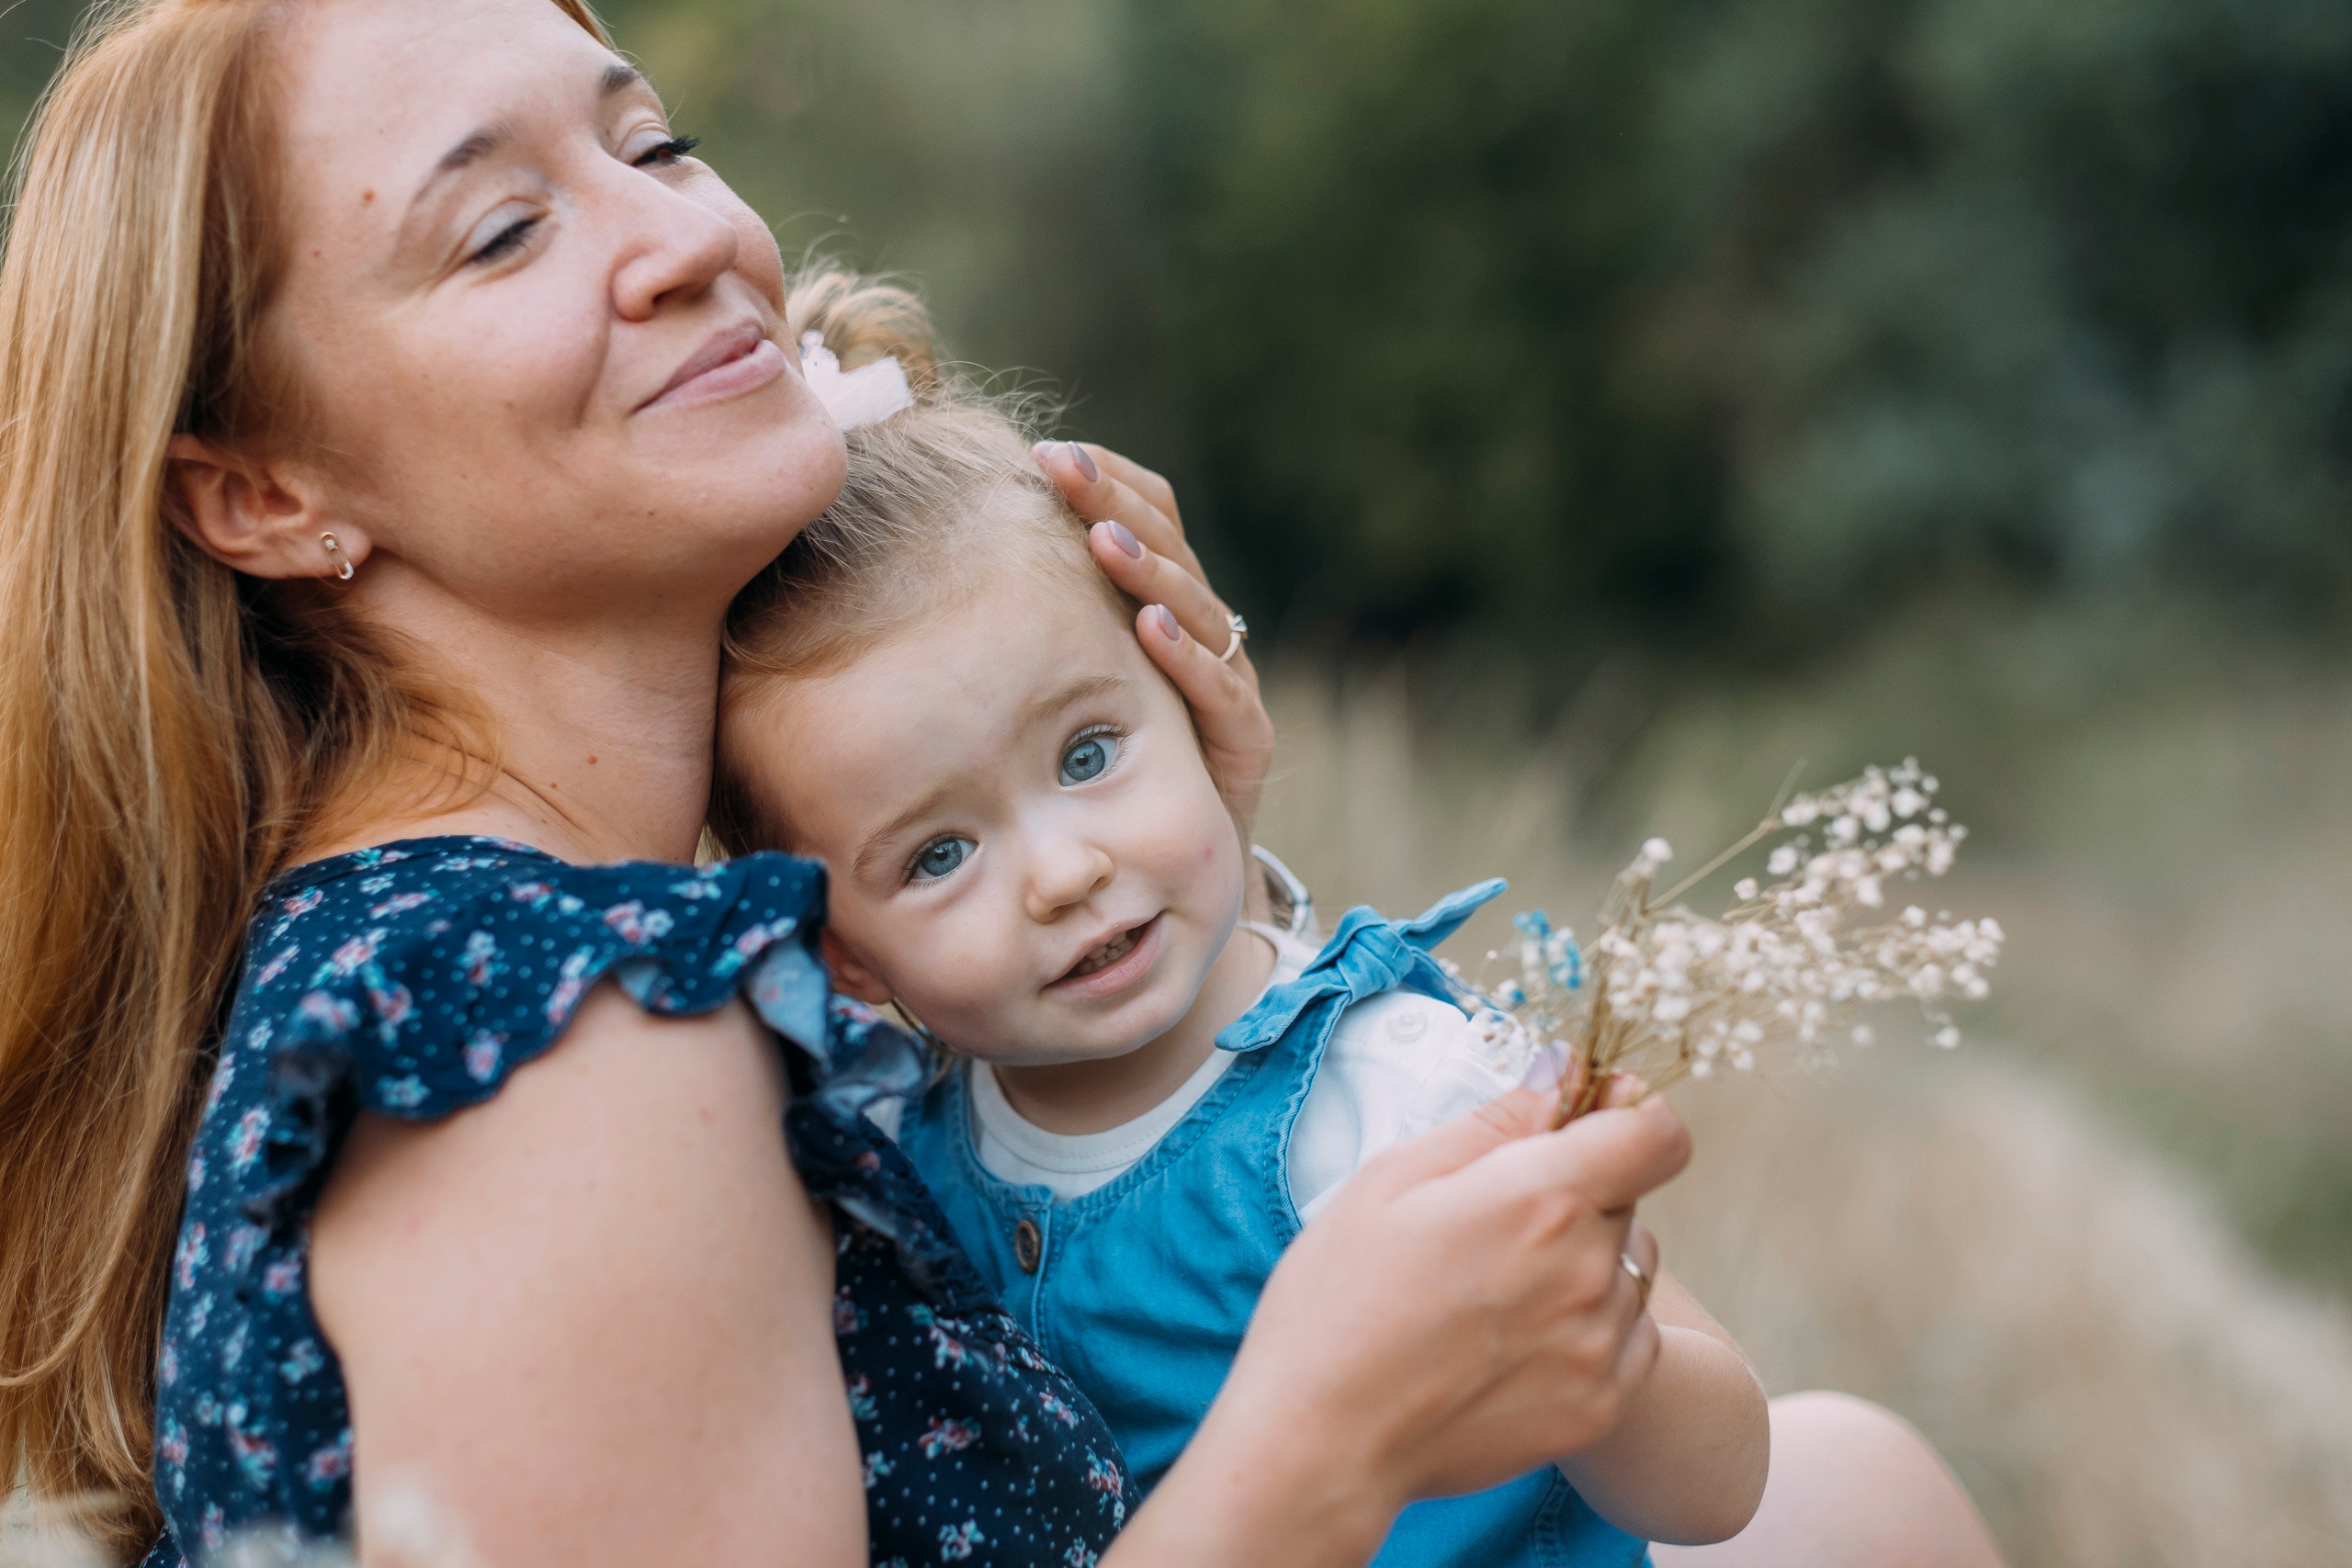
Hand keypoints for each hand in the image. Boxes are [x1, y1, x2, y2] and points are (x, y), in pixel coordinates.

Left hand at [1035, 441, 1272, 837]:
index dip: (1109, 477)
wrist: (1160, 873)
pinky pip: (1223, 692)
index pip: (1152, 515)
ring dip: (1150, 570)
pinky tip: (1150, 628)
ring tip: (1103, 538)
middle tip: (1065, 467)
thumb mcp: (1056, 684)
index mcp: (1161, 601)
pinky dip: (1187, 658)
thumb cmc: (1095, 771)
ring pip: (1197, 609)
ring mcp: (1227, 684)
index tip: (1047, 451)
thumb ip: (1025, 627)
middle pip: (1171, 546)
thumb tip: (928, 562)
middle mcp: (1198, 632)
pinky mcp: (1243, 744)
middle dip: (1117, 501)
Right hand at [1176, 1081, 1690, 1557]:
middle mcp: (1589, 1269)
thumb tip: (1558, 1075)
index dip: (1629, 1114)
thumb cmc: (1338, 1303)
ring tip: (1497, 1287)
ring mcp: (1601, 1345)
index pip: (1656, 1134)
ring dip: (1586, 1259)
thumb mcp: (1392, 1180)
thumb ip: (1492, 1123)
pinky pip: (1631, 1337)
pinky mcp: (1599, 1404)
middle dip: (1578, 1190)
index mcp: (1542, 1197)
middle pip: (1629, 1198)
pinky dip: (1591, 1325)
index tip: (1587, 1118)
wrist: (1323, 1439)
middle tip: (1494, 1218)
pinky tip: (1515, 1337)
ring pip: (1630, 1267)